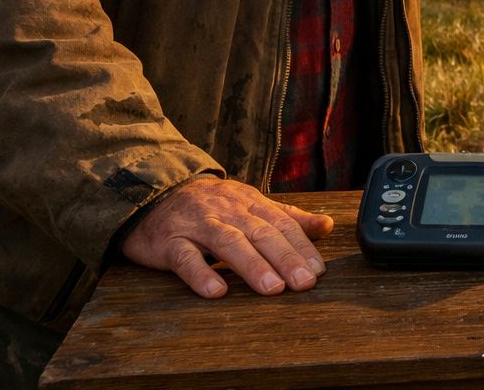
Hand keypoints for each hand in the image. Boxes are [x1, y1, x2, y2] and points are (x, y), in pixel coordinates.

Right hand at [121, 176, 333, 297]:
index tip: (318, 271)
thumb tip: (328, 225)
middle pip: (260, 234)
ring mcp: (198, 226)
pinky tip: (215, 291)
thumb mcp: (252, 205)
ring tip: (272, 288)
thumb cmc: (212, 206)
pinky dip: (200, 274)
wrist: (155, 192)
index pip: (282, 225)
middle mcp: (228, 213)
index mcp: (250, 205)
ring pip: (228, 243)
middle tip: (304, 283)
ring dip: (252, 266)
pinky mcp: (169, 242)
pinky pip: (185, 258)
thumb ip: (288, 218)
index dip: (301, 247)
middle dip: (285, 258)